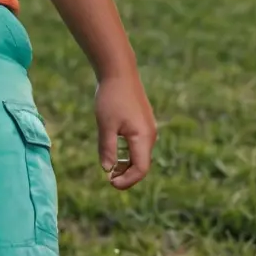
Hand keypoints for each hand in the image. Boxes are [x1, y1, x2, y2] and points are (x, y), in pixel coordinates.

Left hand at [95, 73, 155, 189]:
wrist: (119, 71)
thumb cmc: (111, 98)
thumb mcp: (106, 124)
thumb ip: (108, 148)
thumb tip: (107, 169)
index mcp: (143, 138)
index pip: (140, 169)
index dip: (127, 181)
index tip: (110, 183)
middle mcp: (150, 135)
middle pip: (141, 164)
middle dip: (126, 174)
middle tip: (108, 178)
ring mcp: (148, 128)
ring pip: (140, 154)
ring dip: (127, 164)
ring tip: (110, 168)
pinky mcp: (143, 122)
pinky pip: (138, 144)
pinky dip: (128, 152)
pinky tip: (115, 152)